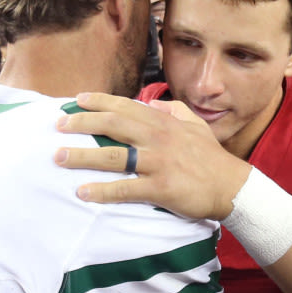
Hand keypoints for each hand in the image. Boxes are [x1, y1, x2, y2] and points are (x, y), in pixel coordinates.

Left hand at [54, 91, 249, 219]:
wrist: (233, 187)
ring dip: (83, 156)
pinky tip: (83, 192)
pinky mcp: (161, 188)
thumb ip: (174, 111)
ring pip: (113, 156)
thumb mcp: (195, 126)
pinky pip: (126, 189)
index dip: (99, 102)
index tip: (76, 100)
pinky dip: (102, 191)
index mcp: (164, 122)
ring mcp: (158, 163)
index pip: (125, 106)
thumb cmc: (212, 158)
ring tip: (59, 157)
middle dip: (82, 123)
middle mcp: (158, 138)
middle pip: (113, 125)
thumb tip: (152, 104)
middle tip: (58, 126)